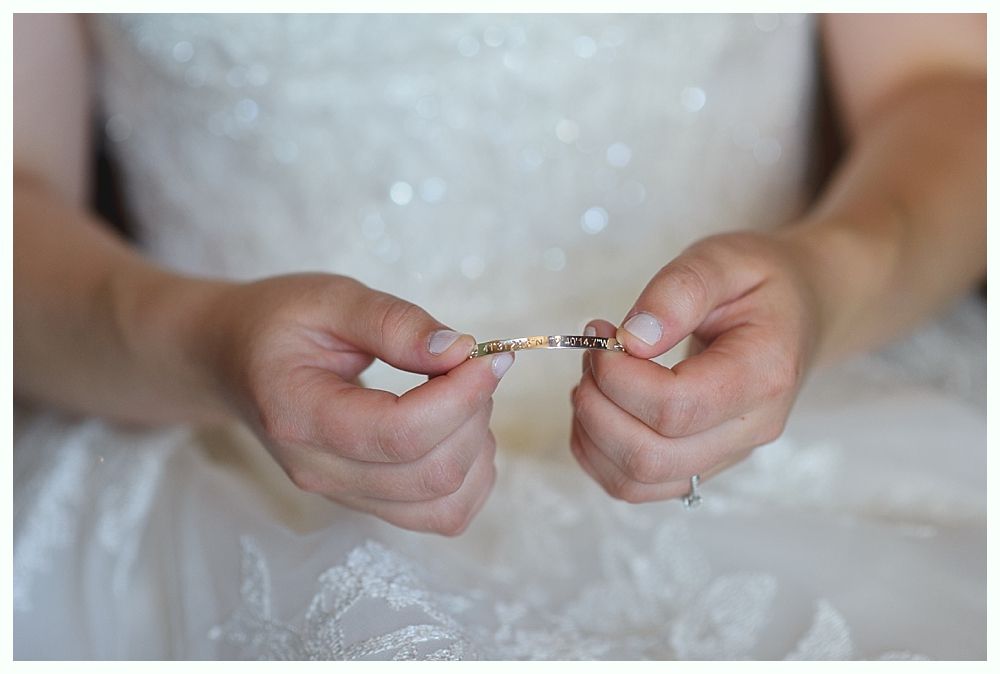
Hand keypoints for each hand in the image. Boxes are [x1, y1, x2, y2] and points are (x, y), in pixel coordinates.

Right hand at [204, 273, 513, 534]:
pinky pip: (441, 516)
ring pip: (444, 505)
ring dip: (477, 448)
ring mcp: (343, 494)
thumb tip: (460, 351)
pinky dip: (472, 477)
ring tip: (462, 396)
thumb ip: (395, 322)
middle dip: (474, 415)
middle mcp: (319, 470)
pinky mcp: (367, 501)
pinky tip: (460, 429)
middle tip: (472, 366)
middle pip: (430, 473)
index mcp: (300, 415)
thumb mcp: (330, 298)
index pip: (399, 433)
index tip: (488, 357)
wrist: (234, 359)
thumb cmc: (278, 323)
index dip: (460, 397)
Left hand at [570, 231, 819, 502]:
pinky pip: (634, 485)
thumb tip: (632, 340)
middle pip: (652, 455)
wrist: (798, 312)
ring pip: (637, 480)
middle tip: (594, 354)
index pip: (676, 407)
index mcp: (764, 375)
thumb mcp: (724, 259)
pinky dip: (597, 453)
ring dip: (592, 432)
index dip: (620, 377)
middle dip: (598, 405)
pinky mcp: (699, 464)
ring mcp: (726, 455)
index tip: (603, 335)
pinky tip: (597, 406)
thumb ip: (680, 291)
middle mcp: (750, 430)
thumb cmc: (761, 282)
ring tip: (593, 378)